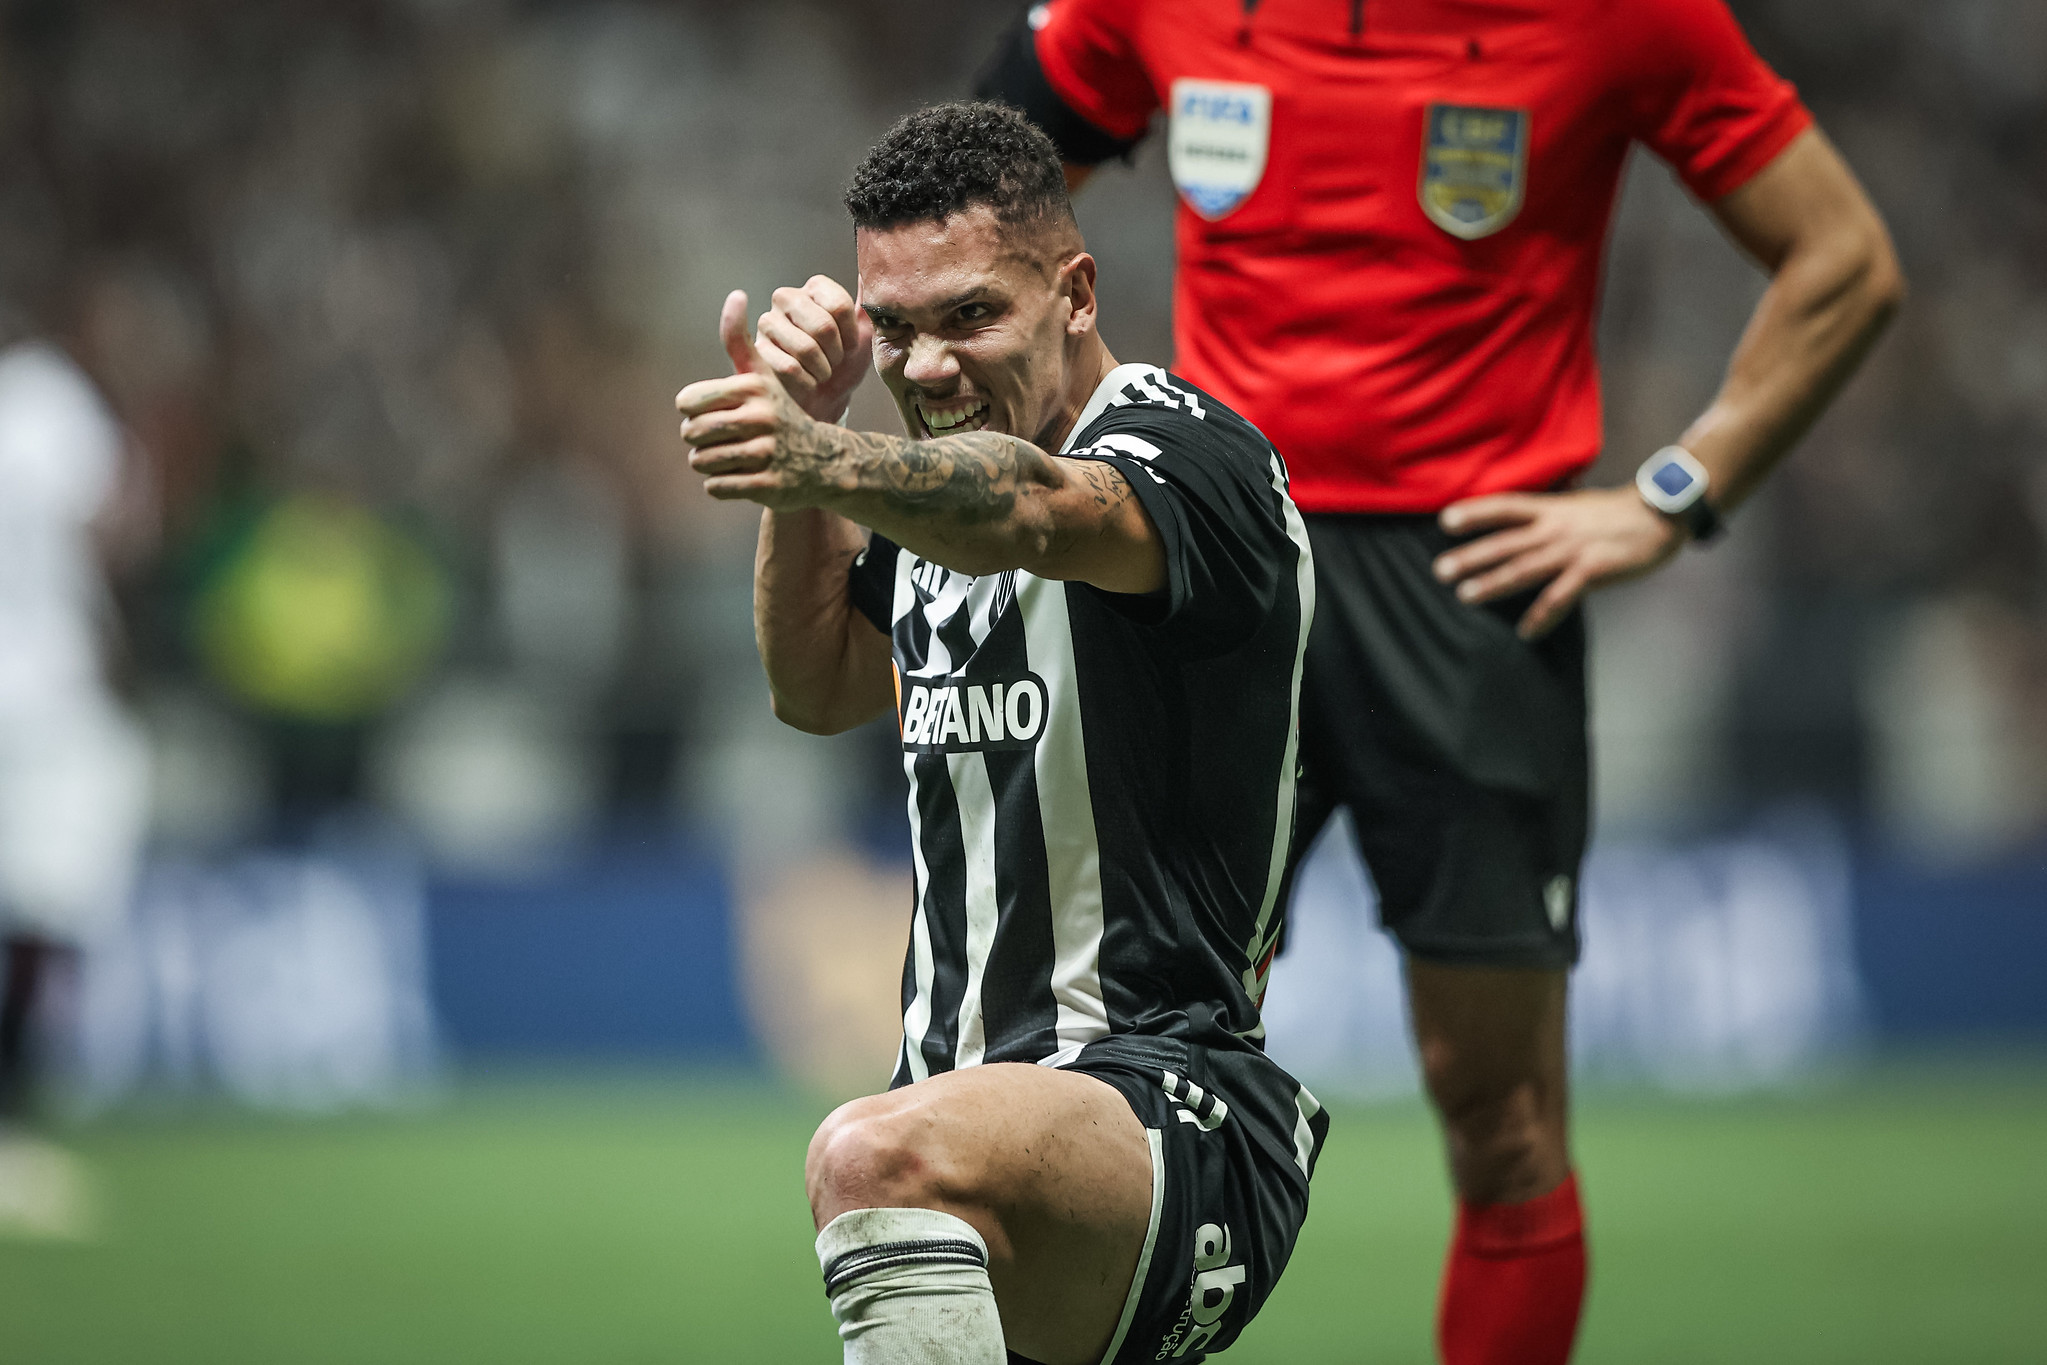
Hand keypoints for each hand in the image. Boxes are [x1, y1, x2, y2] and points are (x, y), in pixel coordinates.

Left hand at [676, 291, 835, 507]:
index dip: (693, 413)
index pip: (687, 403)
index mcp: (753, 389)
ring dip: (709, 464)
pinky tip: (744, 476)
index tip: (714, 414)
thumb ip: (739, 340)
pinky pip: (717, 487)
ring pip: (702, 463)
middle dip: (699, 442)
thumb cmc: (779, 413)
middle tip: (721, 441)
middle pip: (692, 434)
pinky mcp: (769, 485)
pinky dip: (723, 485)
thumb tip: (736, 294)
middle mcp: (762, 419)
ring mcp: (767, 454)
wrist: (823, 460)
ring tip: (732, 458)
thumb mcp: (762, 376)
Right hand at [753, 274, 872, 422]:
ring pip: (806, 348)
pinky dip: (807, 382)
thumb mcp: (863, 334)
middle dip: (836, 353)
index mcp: (814, 287)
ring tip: (821, 371)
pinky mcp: (757, 349)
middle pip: (823, 326)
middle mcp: (786, 297)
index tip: (849, 345)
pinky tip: (807, 381)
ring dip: (822, 369)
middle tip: (834, 361)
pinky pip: (790, 368)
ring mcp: (768, 322)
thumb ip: (866, 305)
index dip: (851, 335)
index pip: (840, 306)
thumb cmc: (844, 364)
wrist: (825, 399)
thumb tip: (871, 274)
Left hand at [1432, 486, 1683, 639]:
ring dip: (1494, 583)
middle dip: (1472, 556)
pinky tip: (1525, 632)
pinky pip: (1561, 597)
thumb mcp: (1574, 503)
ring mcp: (1574, 549)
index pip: (1506, 507)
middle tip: (1440, 571)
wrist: (1661, 515)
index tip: (1444, 521)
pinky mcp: (1593, 570)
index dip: (1476, 512)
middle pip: (1506, 542)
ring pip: (1526, 568)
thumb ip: (1544, 512)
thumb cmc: (1615, 512)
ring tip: (1465, 595)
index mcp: (1551, 507)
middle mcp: (1556, 527)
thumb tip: (1513, 518)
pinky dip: (1542, 616)